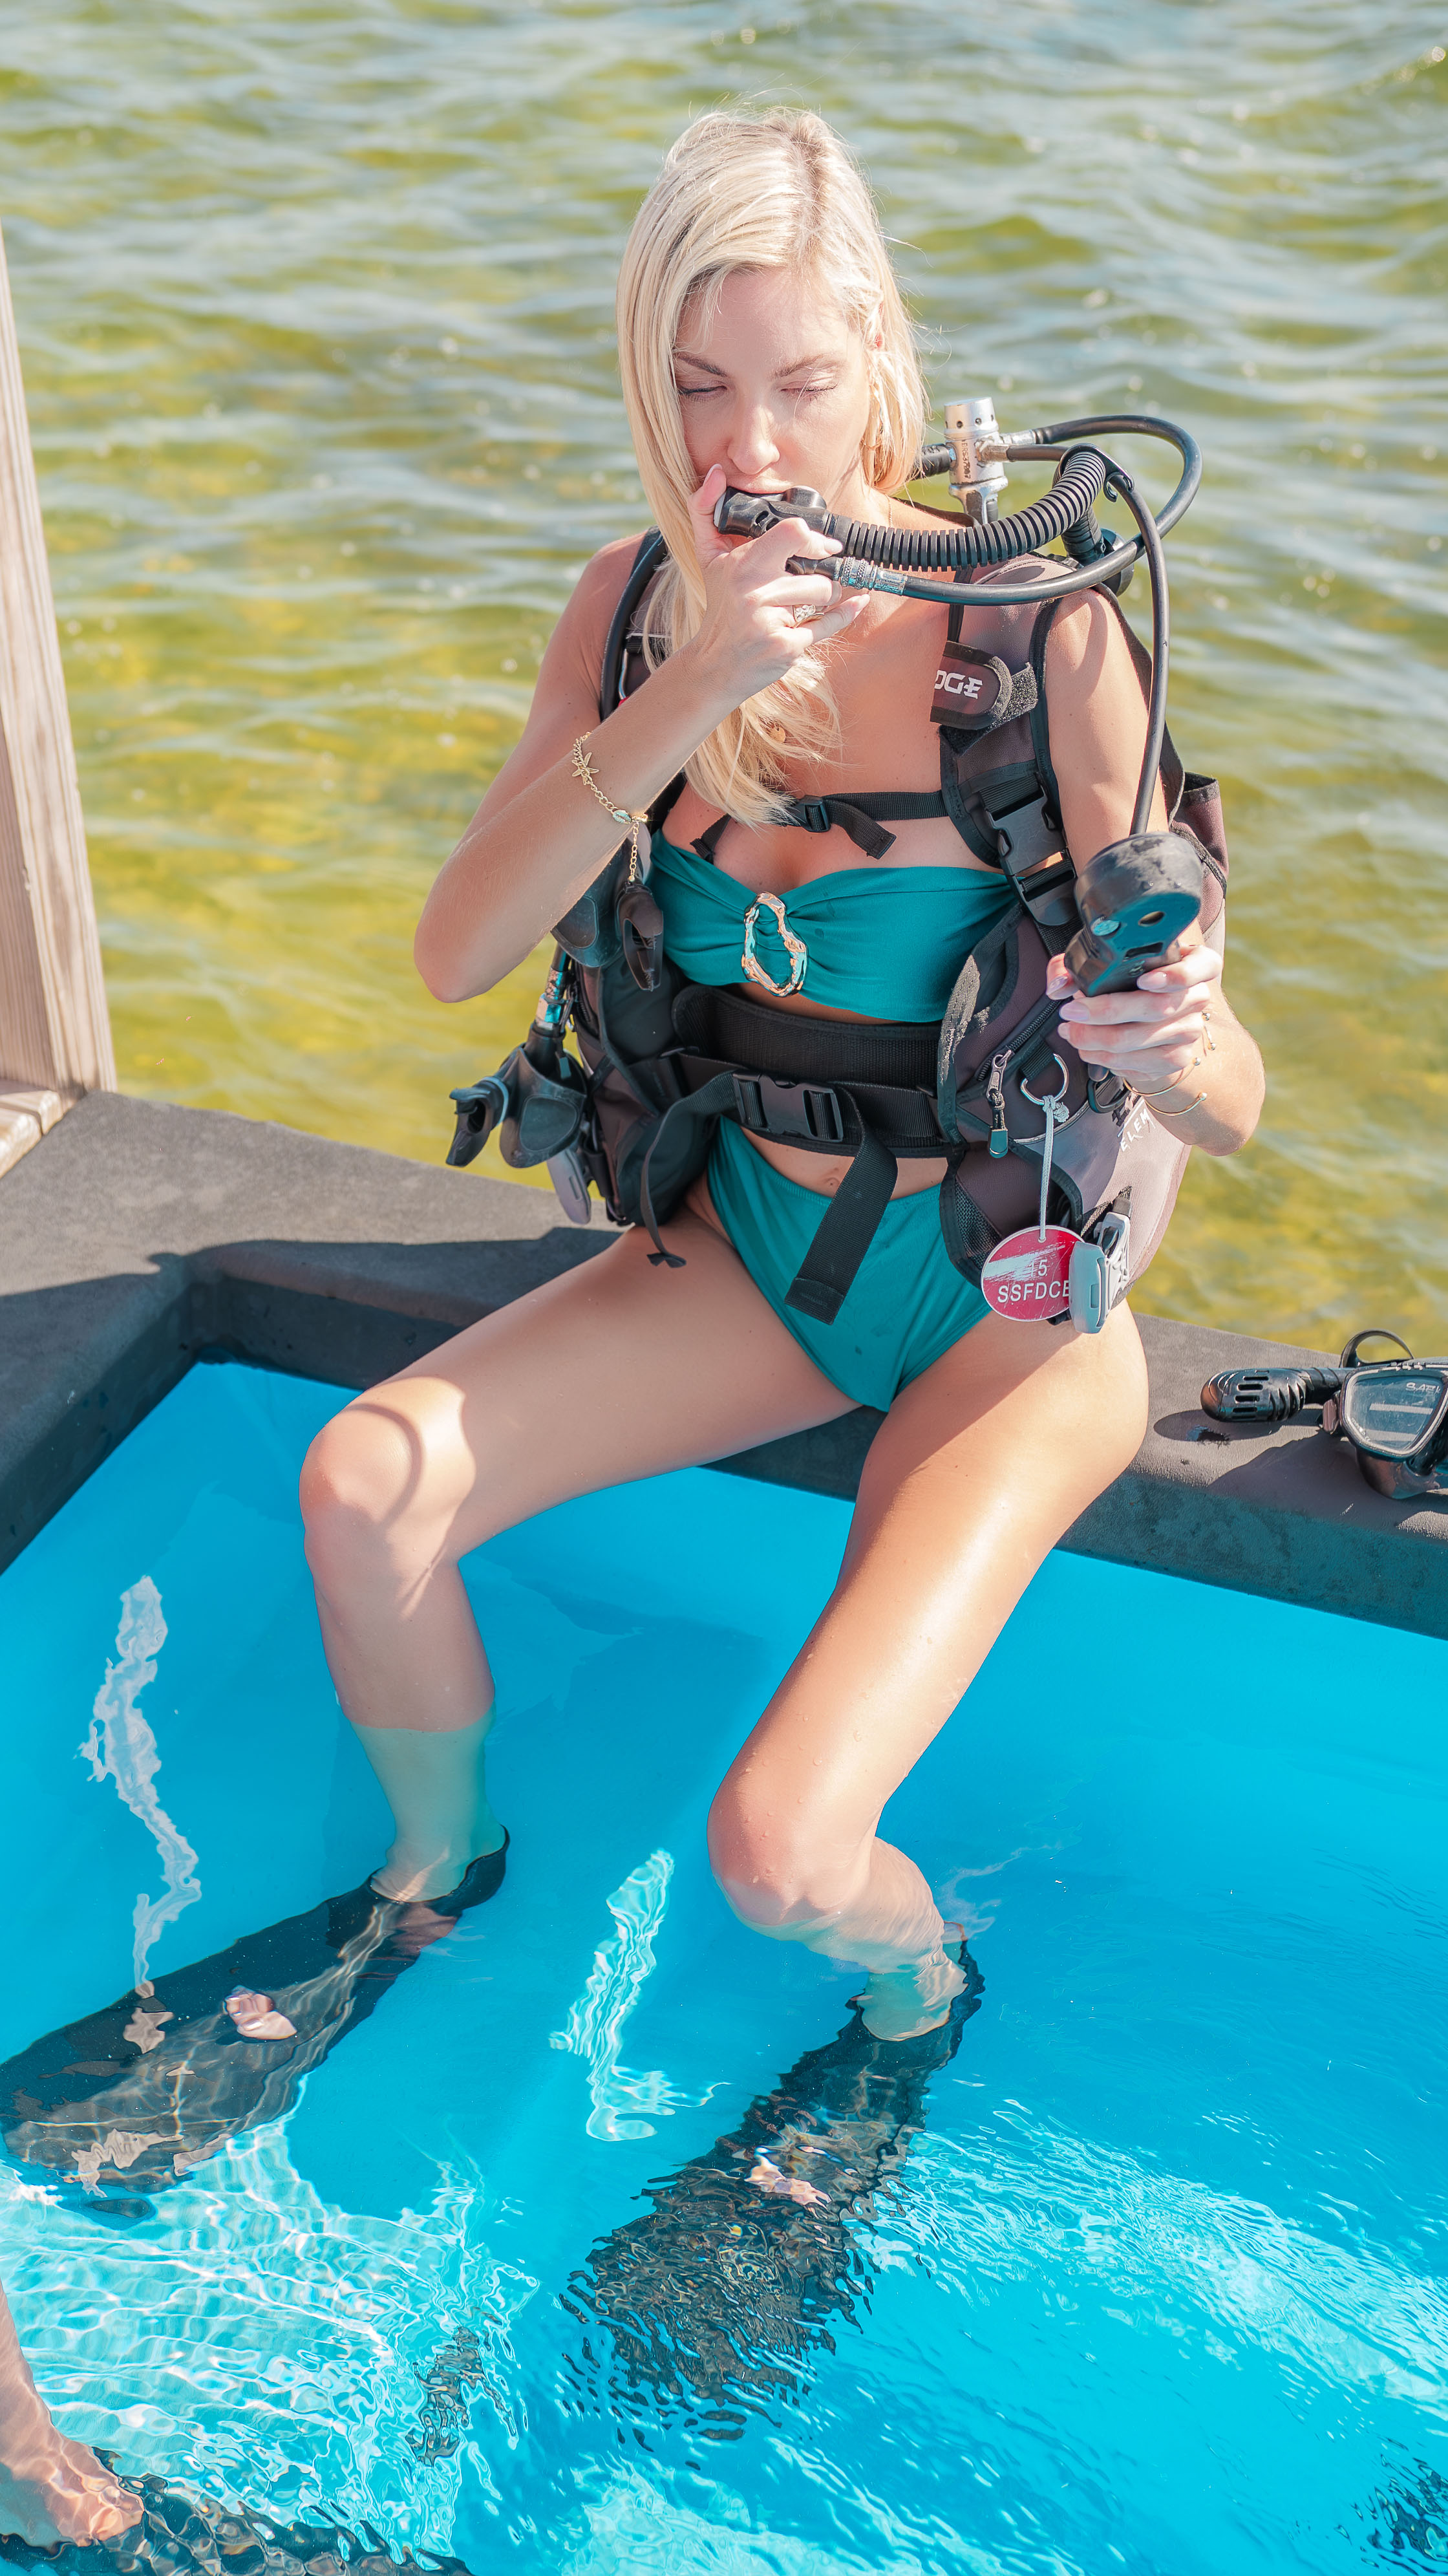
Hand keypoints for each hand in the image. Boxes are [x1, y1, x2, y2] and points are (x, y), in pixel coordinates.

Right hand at [682, 463, 866, 707]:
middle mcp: (756, 593)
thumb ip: (705, 510)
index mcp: (742, 565)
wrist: (714, 665)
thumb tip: (715, 472)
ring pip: (823, 594)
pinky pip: (827, 624)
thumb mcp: (707, 557)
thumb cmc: (719, 608)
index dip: (814, 538)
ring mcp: (771, 622)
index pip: (793, 533)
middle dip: (823, 573)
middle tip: (817, 575)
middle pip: (815, 570)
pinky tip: (857, 602)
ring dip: (826, 595)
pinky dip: (845, 614)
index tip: (822, 544)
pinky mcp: (785, 647)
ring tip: (810, 599)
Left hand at [1047, 923, 1222, 1090]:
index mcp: (1195, 964)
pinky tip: (1088, 1049)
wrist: (1147, 1024)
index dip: (1175, 975)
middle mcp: (1197, 998)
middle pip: (1156, 1008)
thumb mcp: (1109, 965)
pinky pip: (1136, 1063)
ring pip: (1138, 1040)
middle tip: (1072, 1012)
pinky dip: (1103, 1058)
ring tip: (1071, 1032)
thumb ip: (1079, 966)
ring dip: (1095, 1039)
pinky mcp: (1176, 1059)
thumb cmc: (1129, 986)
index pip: (1204, 966)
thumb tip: (1059, 985)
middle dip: (1105, 1012)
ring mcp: (1189, 1031)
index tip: (1144, 981)